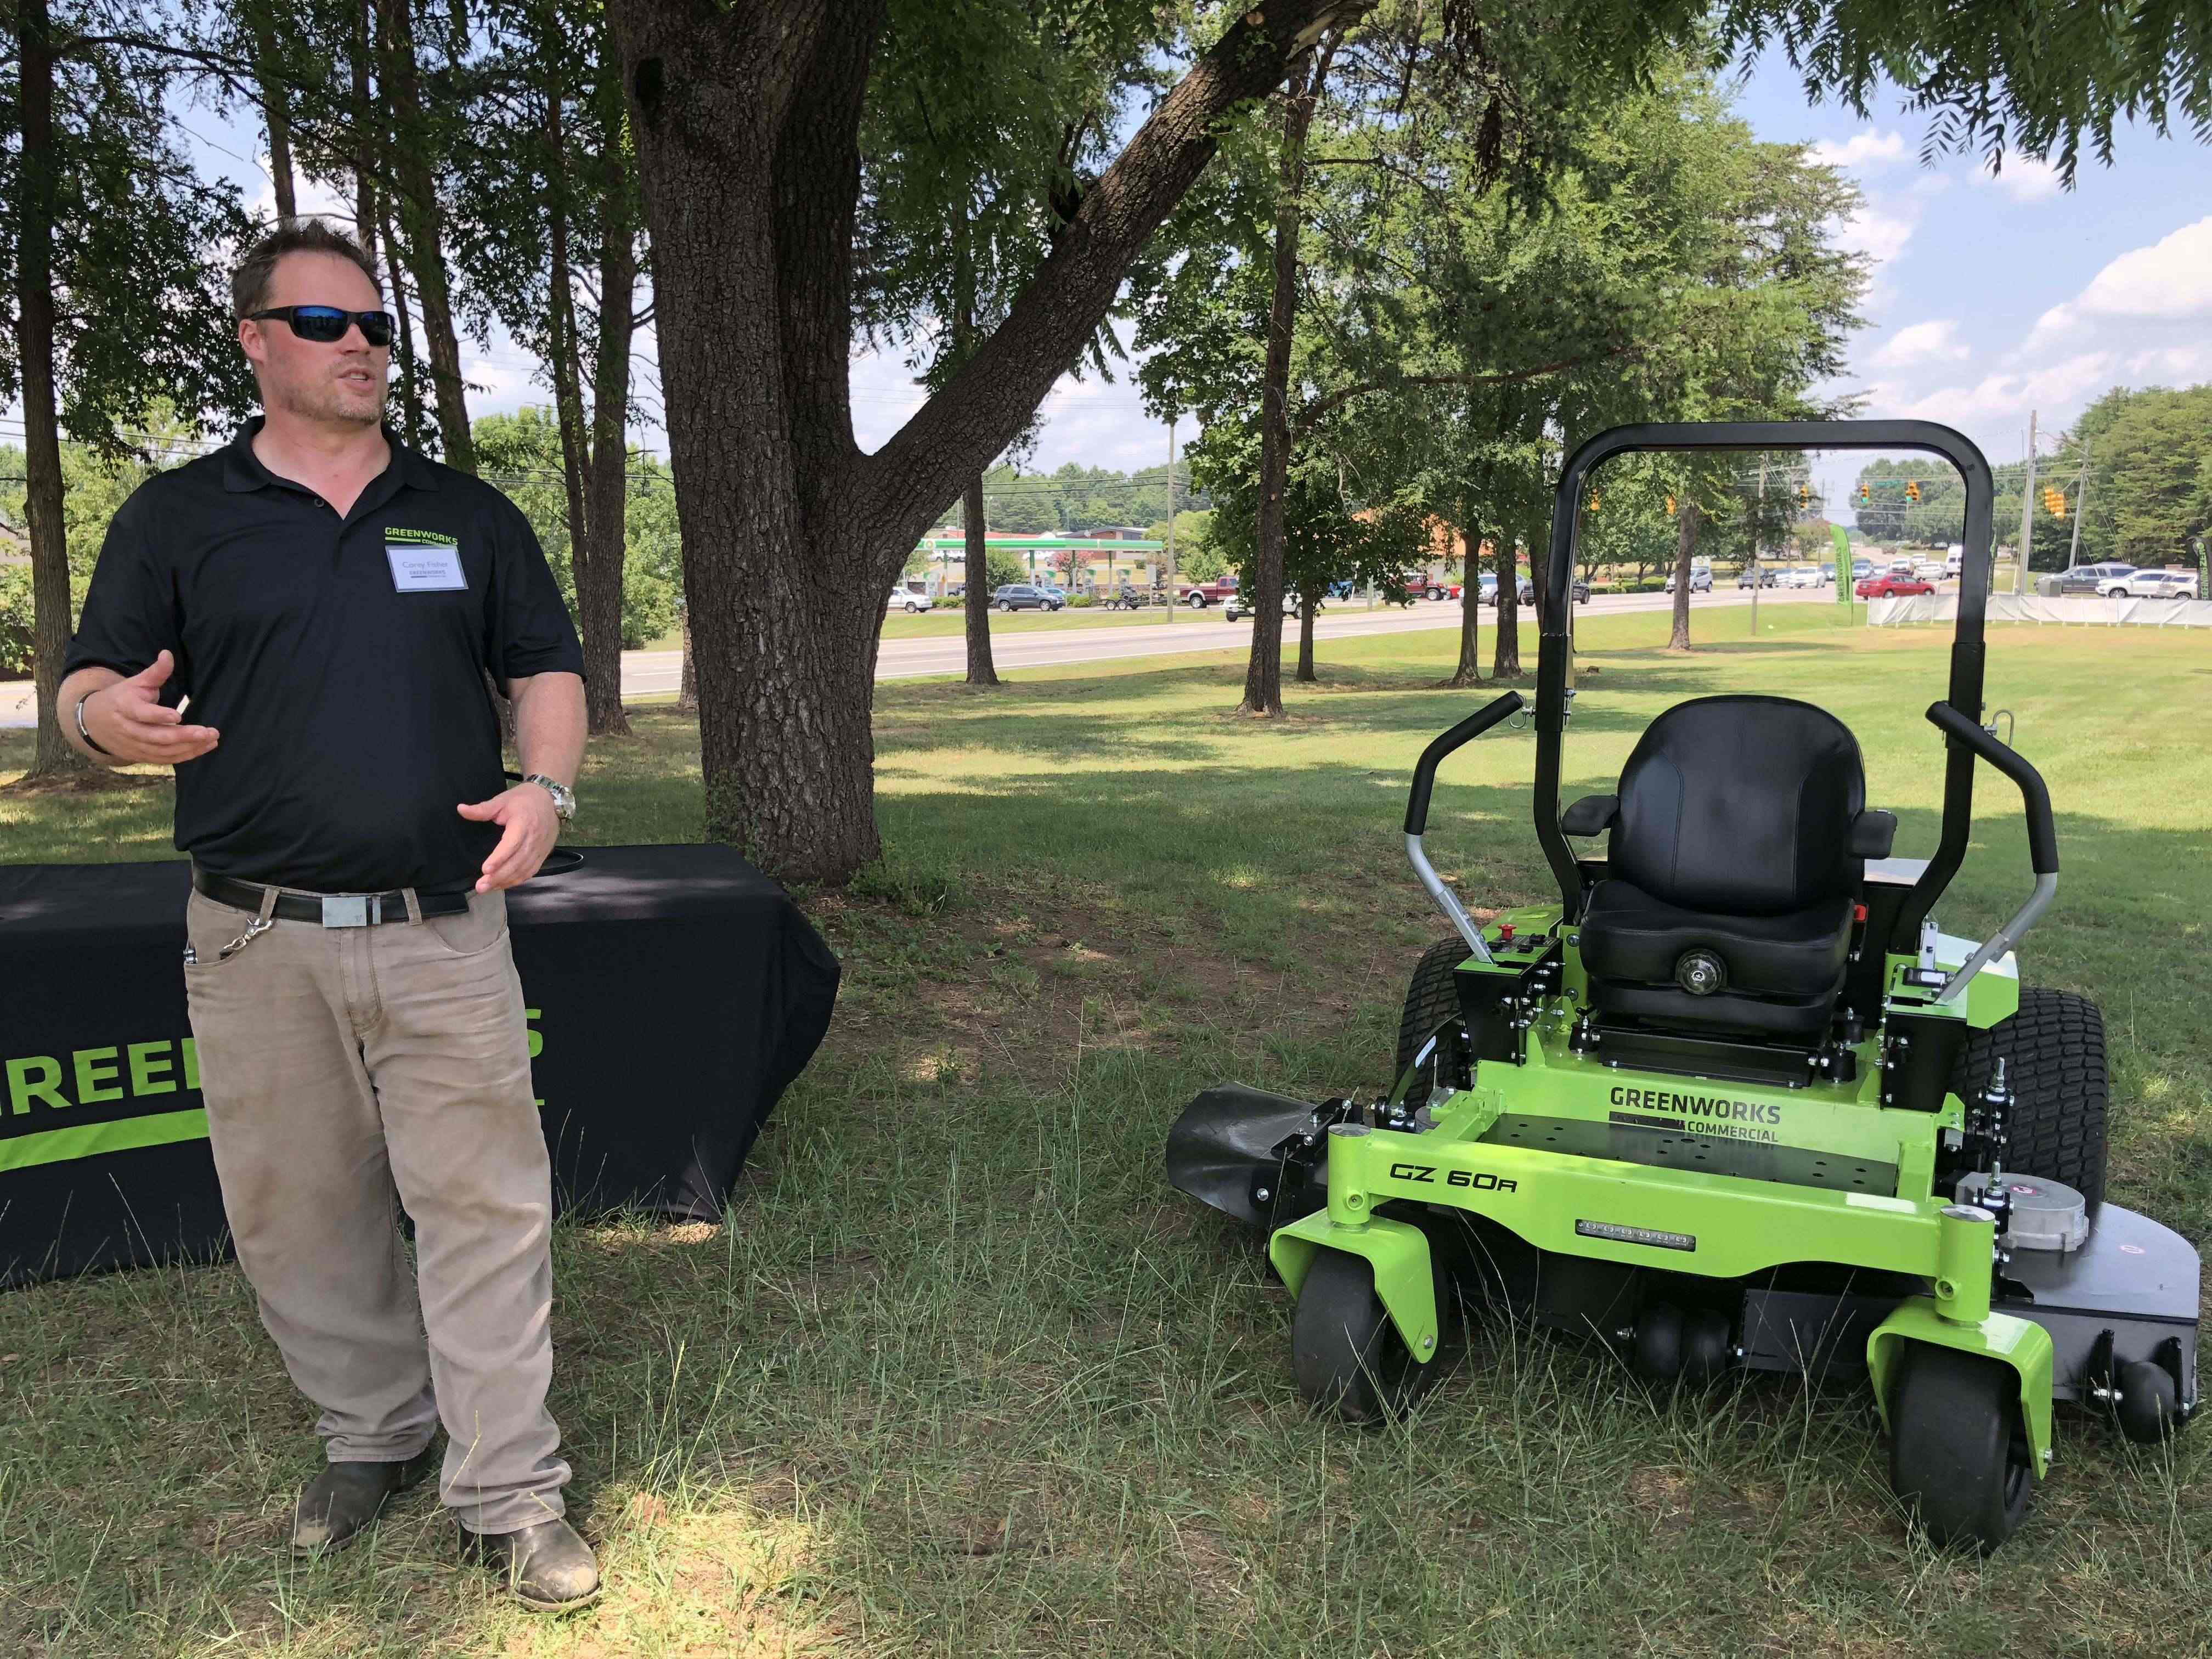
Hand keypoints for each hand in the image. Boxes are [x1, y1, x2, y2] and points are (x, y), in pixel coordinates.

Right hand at [81, 651, 218, 764]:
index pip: (141, 714)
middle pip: (156, 736)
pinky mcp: (140, 756)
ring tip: (211, 739)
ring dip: (189, 747)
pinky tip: (203, 748)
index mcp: (125, 707)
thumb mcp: (135, 682)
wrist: (94, 721)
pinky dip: (184, 756)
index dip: (158, 716)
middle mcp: (128, 729)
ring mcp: (133, 745)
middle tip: (207, 732)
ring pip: (162, 751)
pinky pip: (164, 759)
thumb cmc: (121, 698)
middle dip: (183, 736)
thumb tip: (168, 654)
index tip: (178, 715)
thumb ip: (155, 672)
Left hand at [457, 782, 561, 891]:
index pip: (512, 844)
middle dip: (499, 876)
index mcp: (523, 823)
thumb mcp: (502, 800)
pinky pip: (530, 872)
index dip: (499, 858)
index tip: (485, 869)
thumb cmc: (524, 800)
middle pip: (517, 862)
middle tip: (480, 886)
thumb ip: (482, 809)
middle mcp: (534, 838)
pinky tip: (501, 885)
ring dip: (505, 881)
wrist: (550, 800)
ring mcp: (540, 849)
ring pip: (523, 870)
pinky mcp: (542, 855)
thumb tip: (461, 810)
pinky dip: (516, 881)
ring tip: (487, 888)